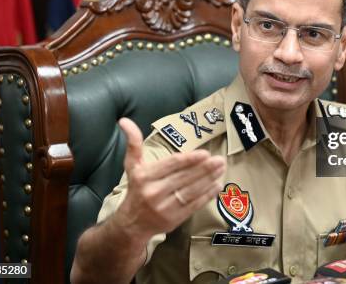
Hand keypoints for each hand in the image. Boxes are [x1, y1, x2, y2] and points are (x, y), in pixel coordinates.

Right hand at [113, 118, 225, 241]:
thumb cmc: (136, 190)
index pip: (171, 166)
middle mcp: (153, 192)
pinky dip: (207, 195)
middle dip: (204, 168)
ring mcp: (164, 208)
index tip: (205, 153)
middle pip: (183, 178)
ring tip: (221, 169)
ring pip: (191, 191)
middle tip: (219, 160)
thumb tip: (124, 120)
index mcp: (144, 177)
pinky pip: (193, 205)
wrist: (131, 224)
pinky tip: (217, 186)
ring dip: (209, 180)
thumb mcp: (132, 166)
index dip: (189, 159)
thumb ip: (133, 143)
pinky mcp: (174, 219)